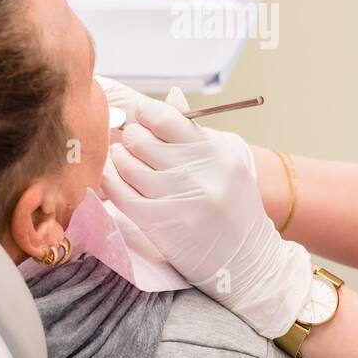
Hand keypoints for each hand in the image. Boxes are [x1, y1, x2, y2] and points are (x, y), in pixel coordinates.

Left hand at [103, 88, 311, 338]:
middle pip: (141, 139)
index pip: (166, 117)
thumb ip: (195, 132)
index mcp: (216, 151)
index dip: (145, 114)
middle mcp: (198, 171)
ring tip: (125, 162)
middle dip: (130, 137)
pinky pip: (119, 191)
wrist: (246, 261)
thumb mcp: (225, 163)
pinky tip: (116, 180)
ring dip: (119, 159)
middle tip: (132, 143)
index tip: (141, 117)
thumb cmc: (234, 208)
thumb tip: (171, 96)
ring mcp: (177, 198)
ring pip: (126, 163)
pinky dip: (111, 181)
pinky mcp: (158, 223)